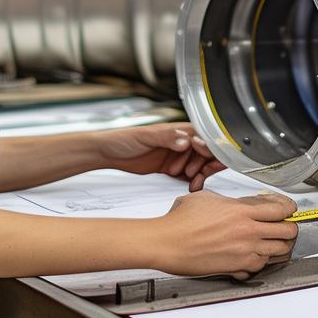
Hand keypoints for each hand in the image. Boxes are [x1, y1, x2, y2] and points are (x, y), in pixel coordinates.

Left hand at [98, 123, 226, 190]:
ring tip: (192, 181)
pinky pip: (190, 175)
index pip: (204, 136)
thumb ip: (166, 137)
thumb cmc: (123, 139)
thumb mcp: (145, 135)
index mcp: (178, 130)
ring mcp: (178, 156)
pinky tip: (192, 187)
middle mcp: (181, 141)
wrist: (108, 153)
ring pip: (201, 164)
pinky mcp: (173, 168)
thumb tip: (186, 140)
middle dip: (207, 163)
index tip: (207, 157)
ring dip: (201, 174)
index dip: (210, 147)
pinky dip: (195, 181)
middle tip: (198, 173)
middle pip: (207, 152)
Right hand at [154, 191, 298, 278]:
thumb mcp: (207, 198)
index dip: (289, 209)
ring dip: (279, 246)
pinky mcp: (236, 267)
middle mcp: (247, 231)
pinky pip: (261, 266)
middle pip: (287, 231)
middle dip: (290, 228)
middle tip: (285, 227)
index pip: (280, 210)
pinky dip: (263, 262)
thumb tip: (239, 204)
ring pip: (279, 251)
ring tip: (275, 243)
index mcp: (242, 211)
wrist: (167, 243)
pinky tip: (257, 256)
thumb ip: (229, 202)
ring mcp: (243, 251)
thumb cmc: (180, 221)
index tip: (289, 210)